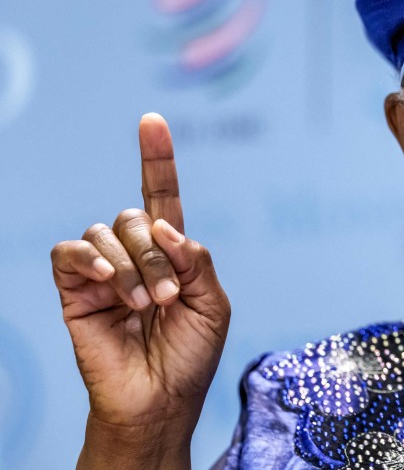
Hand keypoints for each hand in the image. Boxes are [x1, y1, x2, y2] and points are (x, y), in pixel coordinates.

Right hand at [51, 113, 229, 467]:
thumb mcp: (214, 304)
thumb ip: (197, 259)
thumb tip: (164, 228)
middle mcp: (134, 254)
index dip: (157, 159)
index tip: (152, 122)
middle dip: (155, 254)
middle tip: (168, 298)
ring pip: (107, 233)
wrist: (159, 400)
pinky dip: (90, 261)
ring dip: (131, 268)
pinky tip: (108, 285)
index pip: (162, 197)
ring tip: (144, 307)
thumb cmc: (190, 356)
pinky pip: (70, 253)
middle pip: (136, 217)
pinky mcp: (73, 290)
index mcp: (171, 252)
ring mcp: (102, 271)